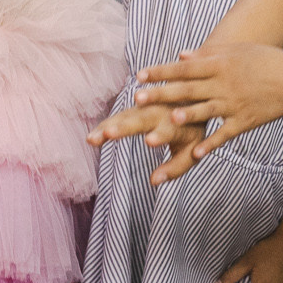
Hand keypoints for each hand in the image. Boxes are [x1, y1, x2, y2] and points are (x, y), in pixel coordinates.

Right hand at [88, 103, 205, 186]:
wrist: (190, 100)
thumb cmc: (190, 134)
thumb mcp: (191, 152)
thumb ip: (175, 168)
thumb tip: (154, 182)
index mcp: (179, 123)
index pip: (170, 130)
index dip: (161, 135)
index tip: (150, 141)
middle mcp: (161, 112)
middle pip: (142, 120)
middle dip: (125, 127)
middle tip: (110, 134)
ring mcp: (145, 108)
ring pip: (126, 117)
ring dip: (110, 126)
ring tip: (94, 139)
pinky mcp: (133, 109)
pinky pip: (117, 118)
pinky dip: (104, 127)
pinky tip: (91, 138)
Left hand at [131, 44, 282, 159]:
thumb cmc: (265, 62)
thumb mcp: (237, 51)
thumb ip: (207, 54)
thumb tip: (180, 56)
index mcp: (221, 64)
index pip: (185, 68)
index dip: (162, 72)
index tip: (139, 76)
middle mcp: (225, 84)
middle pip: (188, 89)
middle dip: (162, 94)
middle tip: (138, 99)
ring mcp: (234, 104)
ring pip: (205, 111)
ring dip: (186, 116)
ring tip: (168, 120)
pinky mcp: (244, 121)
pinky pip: (225, 134)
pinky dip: (211, 144)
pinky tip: (196, 154)